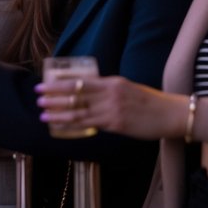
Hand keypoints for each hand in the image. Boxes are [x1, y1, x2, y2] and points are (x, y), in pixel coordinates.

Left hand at [35, 75, 190, 140]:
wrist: (170, 114)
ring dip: (58, 112)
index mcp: (112, 82)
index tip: (45, 84)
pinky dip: (72, 124)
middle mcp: (110, 93)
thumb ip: (108, 91)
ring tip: (43, 113)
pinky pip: (89, 124)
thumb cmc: (150, 103)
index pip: (81, 81)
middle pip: (76, 94)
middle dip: (54, 96)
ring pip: (79, 110)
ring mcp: (112, 109)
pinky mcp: (116, 124)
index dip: (60, 84)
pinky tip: (62, 125)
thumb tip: (89, 95)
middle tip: (37, 96)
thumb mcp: (127, 89)